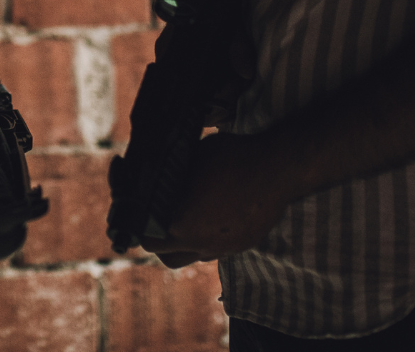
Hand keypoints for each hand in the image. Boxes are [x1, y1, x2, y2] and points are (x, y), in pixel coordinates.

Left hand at [139, 131, 295, 267]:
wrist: (278, 166)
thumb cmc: (230, 157)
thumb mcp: (187, 160)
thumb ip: (166, 181)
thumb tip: (148, 182)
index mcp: (181, 225)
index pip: (144, 238)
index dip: (136, 221)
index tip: (136, 204)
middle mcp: (201, 244)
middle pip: (165, 254)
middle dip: (156, 237)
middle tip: (153, 216)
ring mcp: (224, 248)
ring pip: (191, 256)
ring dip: (181, 242)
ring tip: (180, 217)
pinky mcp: (243, 245)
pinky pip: (215, 249)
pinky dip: (205, 237)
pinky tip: (208, 215)